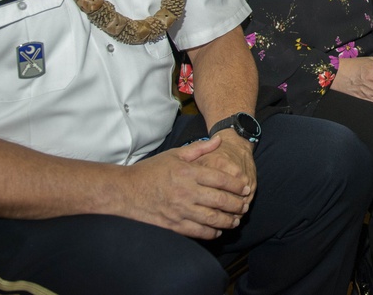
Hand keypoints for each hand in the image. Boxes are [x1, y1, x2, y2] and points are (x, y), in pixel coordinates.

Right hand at [121, 137, 254, 239]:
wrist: (126, 191)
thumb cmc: (151, 170)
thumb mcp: (174, 154)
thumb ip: (199, 149)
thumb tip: (219, 140)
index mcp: (187, 172)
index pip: (220, 179)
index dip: (237, 184)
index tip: (246, 187)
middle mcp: (186, 192)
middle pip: (220, 200)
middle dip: (236, 204)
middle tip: (244, 205)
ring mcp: (179, 210)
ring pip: (211, 219)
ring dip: (227, 221)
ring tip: (235, 220)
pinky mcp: (173, 225)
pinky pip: (198, 232)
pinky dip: (211, 233)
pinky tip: (217, 230)